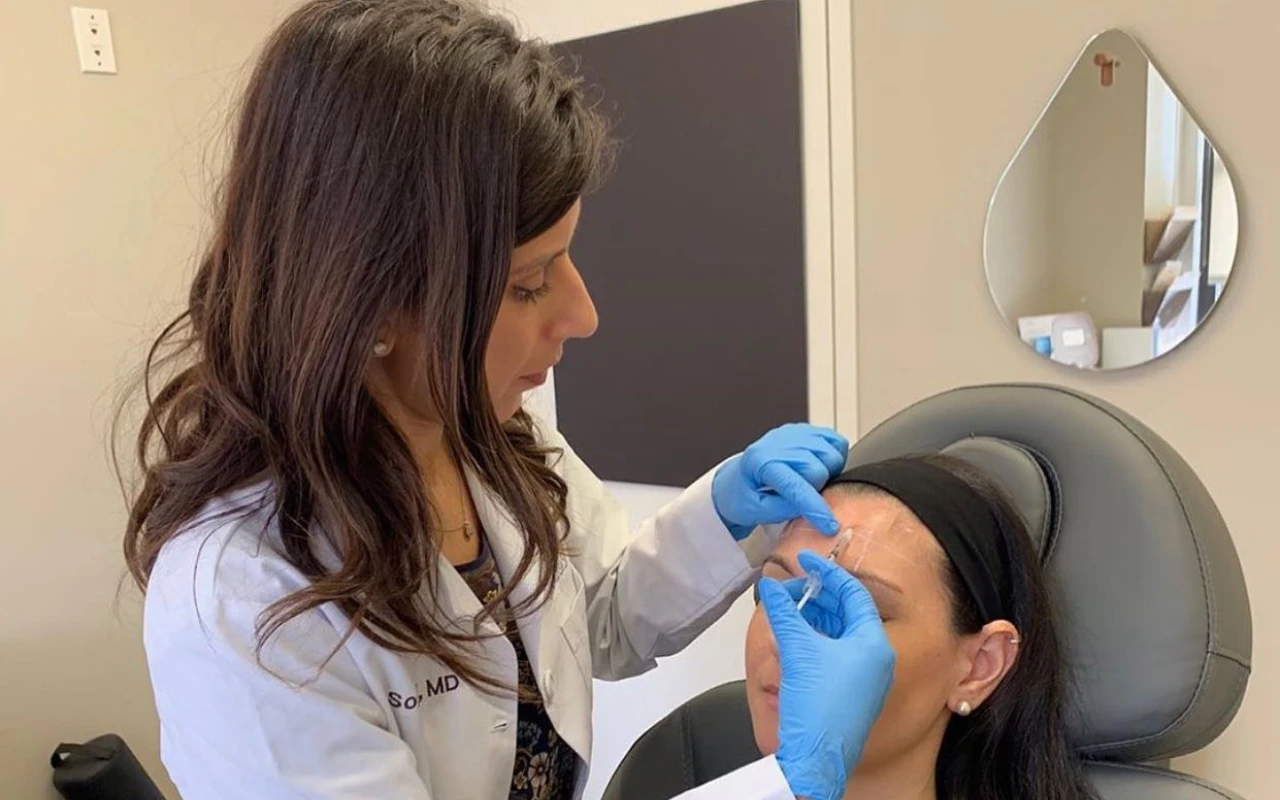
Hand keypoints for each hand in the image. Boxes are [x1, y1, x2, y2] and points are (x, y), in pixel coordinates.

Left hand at [712, 423, 848, 539]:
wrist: (733, 482)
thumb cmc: (740, 496)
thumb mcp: (754, 511)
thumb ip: (784, 510)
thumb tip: (813, 506)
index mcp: (759, 462)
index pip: (796, 486)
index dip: (816, 508)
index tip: (829, 525)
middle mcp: (777, 442)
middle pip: (819, 468)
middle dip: (818, 488)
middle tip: (804, 495)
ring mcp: (792, 433)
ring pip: (832, 453)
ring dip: (828, 472)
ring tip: (810, 482)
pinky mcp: (803, 431)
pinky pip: (835, 440)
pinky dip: (835, 456)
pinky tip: (820, 467)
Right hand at [757, 552, 895, 799]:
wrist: (815, 759)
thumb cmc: (815, 704)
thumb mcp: (796, 650)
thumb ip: (783, 613)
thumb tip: (770, 588)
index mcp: (873, 642)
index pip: (854, 593)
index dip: (828, 572)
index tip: (806, 559)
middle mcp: (877, 657)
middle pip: (848, 612)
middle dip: (818, 596)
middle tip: (791, 586)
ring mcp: (866, 676)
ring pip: (840, 633)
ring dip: (814, 618)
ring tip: (787, 608)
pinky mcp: (852, 691)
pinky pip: (836, 652)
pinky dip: (816, 639)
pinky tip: (793, 635)